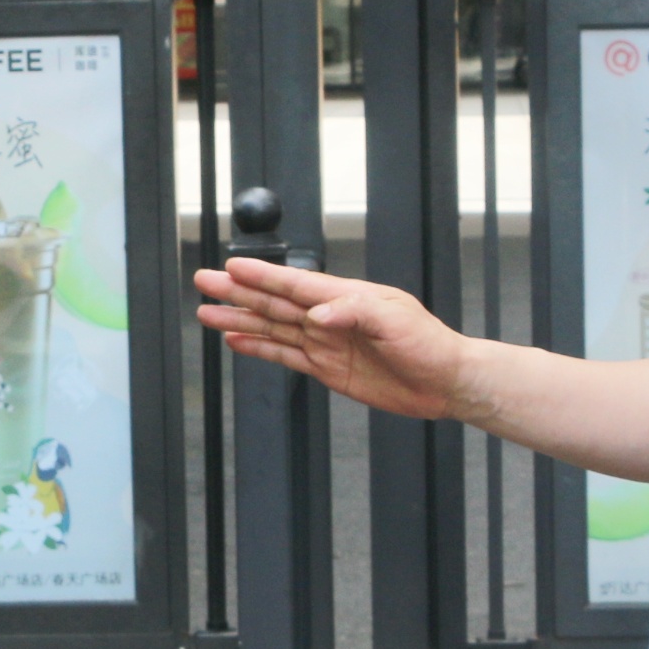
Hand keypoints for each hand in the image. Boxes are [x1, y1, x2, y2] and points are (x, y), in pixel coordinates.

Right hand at [192, 256, 467, 420]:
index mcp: (346, 297)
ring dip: (240, 320)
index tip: (232, 267)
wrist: (445, 381)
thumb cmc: (429, 343)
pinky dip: (259, 348)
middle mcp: (329, 316)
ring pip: (272, 328)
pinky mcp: (327, 368)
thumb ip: (353, 311)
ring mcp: (325, 343)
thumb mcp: (396, 320)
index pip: (294, 284)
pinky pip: (285, 355)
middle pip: (273, 302)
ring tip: (207, 313)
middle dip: (237, 292)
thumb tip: (317, 315)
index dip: (262, 276)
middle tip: (204, 280)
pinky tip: (237, 341)